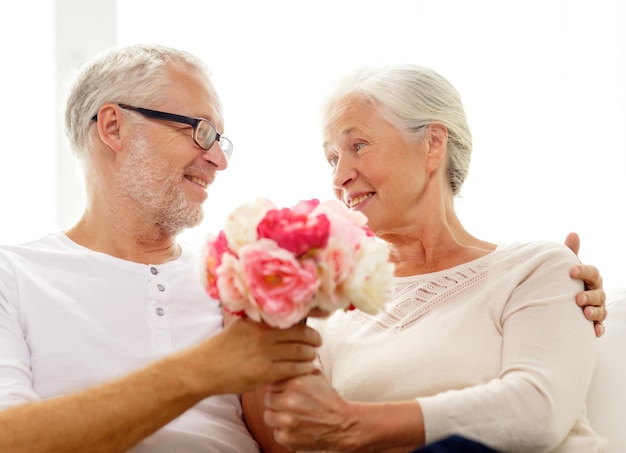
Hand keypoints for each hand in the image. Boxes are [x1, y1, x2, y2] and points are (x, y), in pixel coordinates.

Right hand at [194, 317, 321, 394]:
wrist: (203, 369)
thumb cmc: (221, 349)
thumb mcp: (240, 326)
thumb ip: (260, 323)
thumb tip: (282, 319)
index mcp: (258, 321)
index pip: (291, 318)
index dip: (307, 321)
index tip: (314, 324)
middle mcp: (263, 334)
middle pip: (300, 334)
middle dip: (313, 338)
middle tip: (318, 341)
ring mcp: (264, 353)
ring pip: (300, 351)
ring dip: (310, 354)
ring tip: (312, 355)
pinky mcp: (265, 372)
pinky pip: (293, 369)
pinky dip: (304, 368)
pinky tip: (307, 368)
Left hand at [263, 370, 353, 450]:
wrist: (343, 424)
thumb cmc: (329, 400)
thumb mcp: (317, 376)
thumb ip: (299, 368)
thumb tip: (283, 361)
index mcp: (295, 382)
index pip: (272, 382)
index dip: (280, 387)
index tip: (287, 392)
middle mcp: (289, 401)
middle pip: (268, 398)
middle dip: (277, 401)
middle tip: (291, 405)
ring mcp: (286, 420)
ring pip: (268, 416)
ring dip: (278, 417)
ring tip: (293, 417)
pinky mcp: (286, 437)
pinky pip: (275, 432)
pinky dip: (284, 432)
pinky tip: (297, 428)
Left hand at [564, 232, 605, 336]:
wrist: (560, 300)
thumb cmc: (566, 280)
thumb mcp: (567, 267)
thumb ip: (570, 253)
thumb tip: (573, 233)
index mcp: (590, 278)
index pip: (593, 272)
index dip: (583, 271)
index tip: (571, 270)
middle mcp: (596, 293)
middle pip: (599, 294)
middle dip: (590, 296)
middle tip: (577, 298)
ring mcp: (596, 308)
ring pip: (601, 310)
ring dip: (594, 312)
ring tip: (584, 314)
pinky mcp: (592, 323)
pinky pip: (599, 327)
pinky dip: (597, 329)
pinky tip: (594, 331)